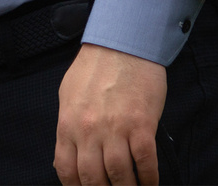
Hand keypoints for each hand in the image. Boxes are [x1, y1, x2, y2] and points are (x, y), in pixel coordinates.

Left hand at [55, 43, 165, 183]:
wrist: (122, 45)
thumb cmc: (94, 69)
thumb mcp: (69, 96)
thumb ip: (69, 126)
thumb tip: (70, 153)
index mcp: (68, 124)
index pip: (66, 169)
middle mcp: (88, 131)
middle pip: (93, 178)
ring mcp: (115, 129)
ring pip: (119, 175)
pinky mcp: (141, 125)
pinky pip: (145, 162)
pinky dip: (149, 178)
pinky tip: (150, 184)